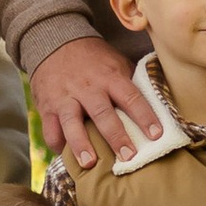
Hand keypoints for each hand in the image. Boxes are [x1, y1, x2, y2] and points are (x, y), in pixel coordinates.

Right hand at [32, 34, 145, 171]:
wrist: (55, 41)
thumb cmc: (93, 58)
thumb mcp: (115, 62)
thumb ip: (131, 83)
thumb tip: (158, 104)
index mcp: (110, 76)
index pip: (131, 97)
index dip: (144, 116)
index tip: (156, 135)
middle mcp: (88, 88)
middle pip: (103, 113)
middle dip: (116, 136)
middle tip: (129, 156)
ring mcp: (65, 98)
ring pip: (72, 123)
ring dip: (81, 144)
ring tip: (89, 164)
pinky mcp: (47, 106)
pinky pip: (50, 129)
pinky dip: (57, 144)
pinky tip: (66, 156)